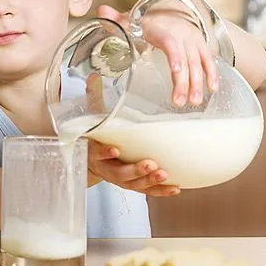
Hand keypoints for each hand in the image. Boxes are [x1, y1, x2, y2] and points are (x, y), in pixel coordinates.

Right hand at [85, 73, 179, 196]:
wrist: (90, 158)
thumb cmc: (94, 134)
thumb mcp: (92, 116)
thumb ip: (94, 96)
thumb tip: (94, 75)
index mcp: (93, 151)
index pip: (97, 153)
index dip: (105, 153)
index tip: (115, 149)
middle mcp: (106, 168)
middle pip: (119, 174)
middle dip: (135, 171)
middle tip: (151, 165)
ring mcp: (120, 178)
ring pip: (134, 185)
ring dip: (149, 182)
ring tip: (165, 174)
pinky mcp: (132, 184)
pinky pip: (146, 190)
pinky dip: (160, 191)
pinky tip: (175, 188)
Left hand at [96, 4, 217, 106]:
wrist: (168, 10)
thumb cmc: (145, 21)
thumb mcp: (130, 19)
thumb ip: (115, 19)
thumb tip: (100, 11)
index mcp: (161, 28)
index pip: (170, 42)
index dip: (175, 57)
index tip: (176, 73)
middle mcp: (180, 32)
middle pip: (185, 57)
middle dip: (184, 81)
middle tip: (179, 102)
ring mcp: (192, 39)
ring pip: (197, 61)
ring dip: (197, 82)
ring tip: (193, 103)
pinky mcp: (200, 44)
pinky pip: (208, 59)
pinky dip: (211, 73)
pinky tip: (211, 90)